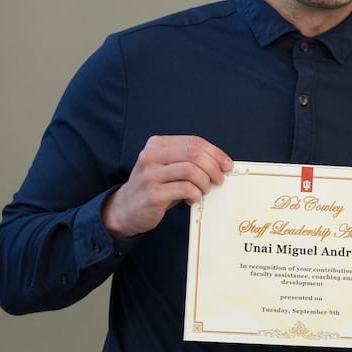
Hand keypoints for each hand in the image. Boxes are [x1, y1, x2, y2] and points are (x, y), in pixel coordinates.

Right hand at [102, 135, 232, 237]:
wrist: (124, 210)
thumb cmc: (154, 187)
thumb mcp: (167, 167)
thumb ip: (187, 160)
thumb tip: (221, 163)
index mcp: (156, 144)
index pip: (194, 142)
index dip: (215, 153)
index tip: (227, 165)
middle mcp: (150, 156)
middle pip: (194, 153)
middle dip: (213, 167)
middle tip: (219, 179)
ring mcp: (150, 175)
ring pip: (191, 170)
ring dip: (205, 182)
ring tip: (204, 190)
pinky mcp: (152, 194)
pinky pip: (185, 189)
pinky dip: (196, 194)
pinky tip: (192, 198)